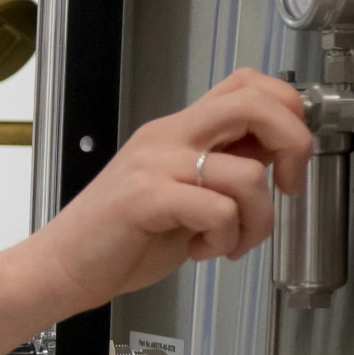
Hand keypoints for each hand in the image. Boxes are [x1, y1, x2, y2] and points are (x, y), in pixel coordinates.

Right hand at [23, 69, 311, 314]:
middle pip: (254, 104)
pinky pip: (219, 210)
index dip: (287, 112)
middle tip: (288, 185)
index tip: (289, 157)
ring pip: (248, 173)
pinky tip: (202, 251)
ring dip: (257, 220)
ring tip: (230, 241)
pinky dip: (225, 239)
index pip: (246, 85)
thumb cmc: (116, 240)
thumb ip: (220, 173)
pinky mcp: (146, 197)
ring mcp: (155, 165)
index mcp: (175, 132)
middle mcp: (166, 138)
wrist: (59, 269)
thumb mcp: (181, 196)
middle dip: (294, 143)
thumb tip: (276, 159)